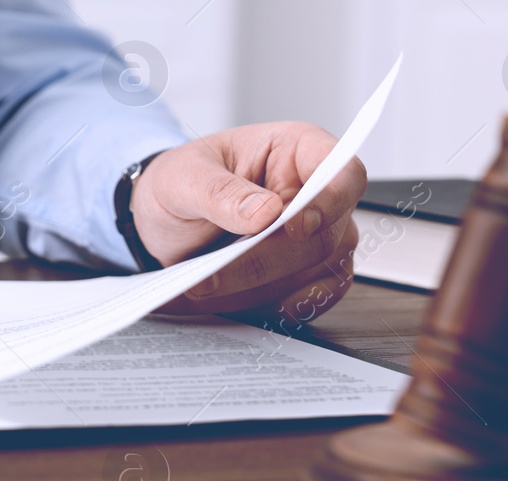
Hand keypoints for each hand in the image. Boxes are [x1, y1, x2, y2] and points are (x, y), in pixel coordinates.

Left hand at [130, 121, 365, 321]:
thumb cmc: (183, 184)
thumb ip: (220, 191)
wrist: (164, 225)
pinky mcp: (310, 274)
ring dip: (264, 285)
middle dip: (268, 258)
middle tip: (213, 272)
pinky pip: (315, 297)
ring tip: (208, 282)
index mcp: (297, 150)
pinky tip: (241, 298)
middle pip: (327, 233)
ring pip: (320, 269)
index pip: (343, 172)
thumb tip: (264, 212)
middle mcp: (318, 193)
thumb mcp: (184, 177)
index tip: (295, 226)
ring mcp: (320, 236)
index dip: (330, 201)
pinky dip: (278, 304)